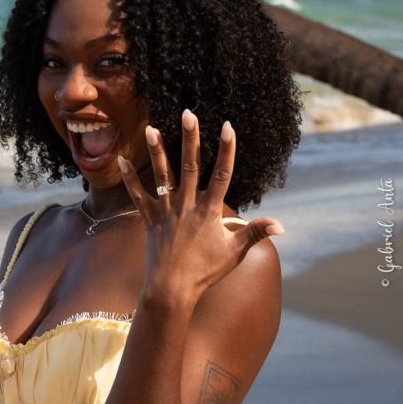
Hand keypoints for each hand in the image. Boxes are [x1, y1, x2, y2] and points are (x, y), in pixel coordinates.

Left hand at [118, 109, 283, 301]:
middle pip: (190, 165)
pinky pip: (137, 196)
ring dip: (157, 151)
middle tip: (188, 113)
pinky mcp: (149, 219)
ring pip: (162, 176)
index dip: (226, 149)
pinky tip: (121, 160)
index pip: (222, 174)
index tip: (228, 125)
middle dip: (190, 138)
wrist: (172, 289)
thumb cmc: (206, 272)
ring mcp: (166, 211)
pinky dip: (130, 178)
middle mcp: (187, 206)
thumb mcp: (234, 253)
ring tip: (152, 128)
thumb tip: (281, 225)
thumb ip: (255, 234)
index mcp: (209, 211)